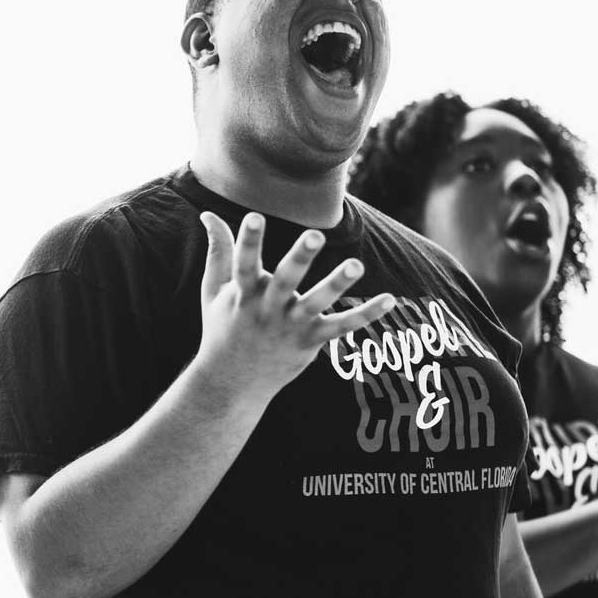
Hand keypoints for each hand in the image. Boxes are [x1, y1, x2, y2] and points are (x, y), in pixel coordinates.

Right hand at [194, 210, 395, 404]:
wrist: (231, 384)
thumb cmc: (223, 328)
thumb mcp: (214, 291)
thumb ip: (218, 252)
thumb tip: (208, 214)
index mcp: (242, 294)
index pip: (244, 264)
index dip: (248, 241)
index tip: (254, 216)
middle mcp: (268, 310)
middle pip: (286, 281)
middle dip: (299, 258)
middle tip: (314, 234)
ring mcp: (290, 327)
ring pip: (317, 304)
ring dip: (337, 285)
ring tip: (357, 265)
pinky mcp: (310, 342)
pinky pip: (342, 328)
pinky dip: (366, 316)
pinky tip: (389, 300)